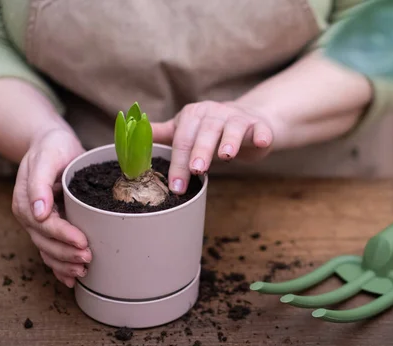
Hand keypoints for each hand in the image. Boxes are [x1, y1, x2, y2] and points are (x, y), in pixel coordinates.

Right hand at [11, 129, 91, 287]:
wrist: (51, 144)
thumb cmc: (51, 147)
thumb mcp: (48, 156)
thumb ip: (40, 182)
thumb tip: (39, 213)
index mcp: (26, 201)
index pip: (46, 225)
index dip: (64, 236)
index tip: (83, 242)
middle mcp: (30, 215)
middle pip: (46, 243)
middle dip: (67, 255)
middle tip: (88, 259)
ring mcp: (39, 223)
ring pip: (47, 251)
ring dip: (64, 265)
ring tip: (83, 271)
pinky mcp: (50, 226)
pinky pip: (51, 250)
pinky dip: (60, 266)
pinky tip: (71, 278)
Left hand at [151, 101, 274, 193]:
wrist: (248, 122)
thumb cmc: (213, 132)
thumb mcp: (187, 131)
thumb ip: (164, 135)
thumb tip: (130, 134)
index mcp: (194, 115)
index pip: (182, 139)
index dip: (178, 163)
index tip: (176, 186)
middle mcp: (215, 113)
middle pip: (205, 132)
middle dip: (200, 151)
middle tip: (196, 170)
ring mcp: (239, 118)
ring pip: (233, 127)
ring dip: (229, 140)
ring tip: (226, 156)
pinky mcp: (259, 126)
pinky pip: (261, 129)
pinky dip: (262, 135)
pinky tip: (262, 142)